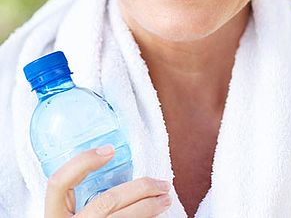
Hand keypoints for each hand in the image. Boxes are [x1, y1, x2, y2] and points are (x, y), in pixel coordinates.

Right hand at [44, 144, 172, 216]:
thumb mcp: (71, 210)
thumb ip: (83, 192)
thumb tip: (115, 158)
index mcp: (55, 213)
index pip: (58, 183)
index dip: (83, 162)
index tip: (110, 150)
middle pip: (106, 202)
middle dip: (140, 189)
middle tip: (161, 183)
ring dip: (150, 207)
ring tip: (165, 198)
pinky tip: (154, 214)